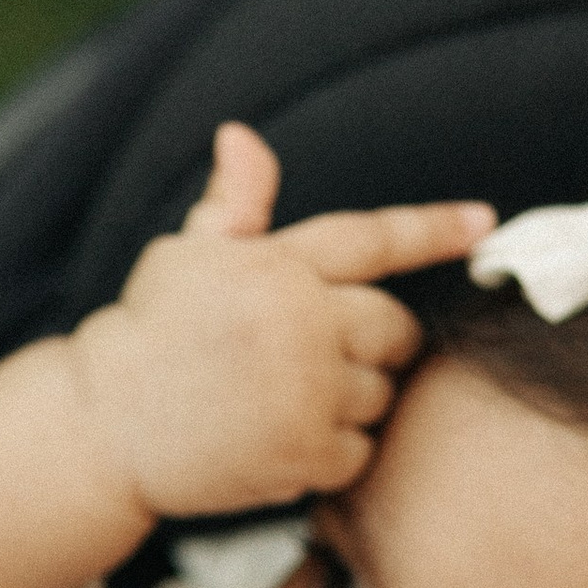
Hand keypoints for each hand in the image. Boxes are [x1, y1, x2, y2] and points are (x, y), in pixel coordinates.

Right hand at [64, 123, 490, 521]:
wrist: (102, 424)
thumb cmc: (150, 333)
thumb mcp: (186, 256)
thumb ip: (234, 205)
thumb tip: (241, 135)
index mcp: (277, 266)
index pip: (374, 239)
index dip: (434, 229)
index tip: (484, 223)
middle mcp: (300, 322)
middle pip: (394, 329)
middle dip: (372, 342)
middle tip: (314, 357)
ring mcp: (305, 390)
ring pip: (381, 394)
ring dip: (350, 399)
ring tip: (282, 400)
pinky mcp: (303, 452)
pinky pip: (360, 450)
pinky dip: (332, 452)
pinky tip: (280, 441)